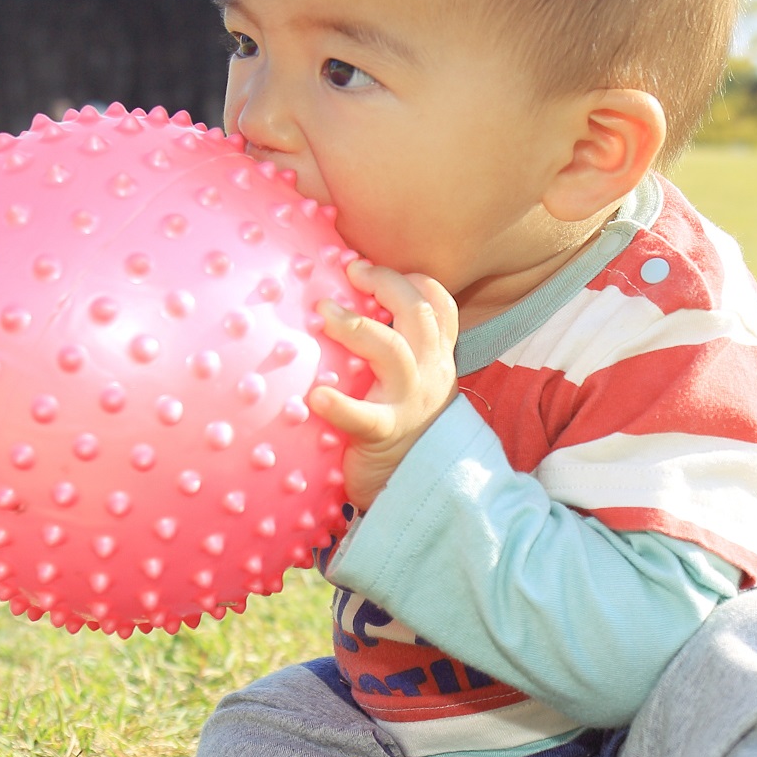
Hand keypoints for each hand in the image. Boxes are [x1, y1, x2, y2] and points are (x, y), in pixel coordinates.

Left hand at [311, 258, 459, 509]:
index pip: (439, 307)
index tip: (371, 266)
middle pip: (419, 315)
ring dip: (358, 328)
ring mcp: (410, 404)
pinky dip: (340, 405)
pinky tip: (316, 396)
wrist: (416, 489)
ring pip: (394, 353)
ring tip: (324, 313)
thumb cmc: (401, 431)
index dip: (412, 279)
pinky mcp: (386, 436)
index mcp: (435, 360)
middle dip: (387, 284)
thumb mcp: (411, 385)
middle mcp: (429, 375)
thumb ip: (394, 351)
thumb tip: (346, 312)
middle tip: (350, 271)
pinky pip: (365, 418)